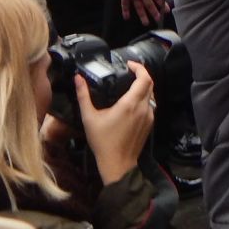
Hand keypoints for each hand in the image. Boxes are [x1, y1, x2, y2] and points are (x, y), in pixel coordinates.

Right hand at [75, 62, 154, 185]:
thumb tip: (77, 78)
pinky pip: (150, 105)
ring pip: (151, 94)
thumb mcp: (89, 118)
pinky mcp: (150, 124)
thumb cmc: (102, 141)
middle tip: (128, 71)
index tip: (129, 64)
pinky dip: (143, 98)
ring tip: (129, 84)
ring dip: (143, 86)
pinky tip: (131, 102)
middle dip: (141, 74)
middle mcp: (143, 107)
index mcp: (130, 104)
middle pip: (150, 83)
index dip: (139, 67)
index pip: (144, 78)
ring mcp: (149, 116)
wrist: (117, 164)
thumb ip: (83, 96)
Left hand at [112, 0, 165, 25]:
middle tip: (158, 19)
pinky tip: (126, 17)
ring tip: (146, 23)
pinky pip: (125, 4)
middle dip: (154, 12)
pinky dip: (125, 11)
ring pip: (139, 7)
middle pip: (149, 5)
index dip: (162, 4)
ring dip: (142, 15)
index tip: (167, 11)